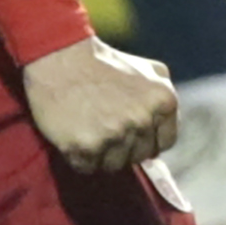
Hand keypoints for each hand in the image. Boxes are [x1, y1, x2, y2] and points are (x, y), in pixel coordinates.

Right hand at [22, 35, 178, 171]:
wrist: (60, 57)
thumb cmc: (103, 63)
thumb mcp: (148, 69)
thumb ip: (164, 99)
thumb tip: (165, 134)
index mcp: (163, 100)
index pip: (165, 142)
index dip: (148, 139)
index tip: (131, 130)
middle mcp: (142, 120)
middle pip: (139, 156)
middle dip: (125, 146)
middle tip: (105, 125)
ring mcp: (114, 135)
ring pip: (114, 165)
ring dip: (102, 154)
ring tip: (89, 128)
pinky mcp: (86, 147)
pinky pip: (88, 167)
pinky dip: (80, 157)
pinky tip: (75, 134)